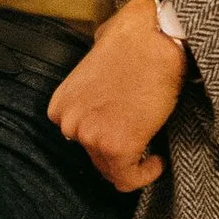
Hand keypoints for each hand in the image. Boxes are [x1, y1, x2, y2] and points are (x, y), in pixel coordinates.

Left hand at [48, 0, 185, 190]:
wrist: (156, 40)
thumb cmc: (134, 39)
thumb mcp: (96, 56)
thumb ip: (92, 77)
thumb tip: (105, 80)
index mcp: (61, 103)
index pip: (78, 136)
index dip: (103, 135)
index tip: (122, 131)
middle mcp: (69, 123)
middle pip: (93, 155)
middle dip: (117, 149)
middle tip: (140, 139)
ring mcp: (91, 137)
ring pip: (111, 169)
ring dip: (132, 162)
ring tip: (152, 151)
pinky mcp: (116, 148)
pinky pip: (128, 178)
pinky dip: (145, 174)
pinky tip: (157, 161)